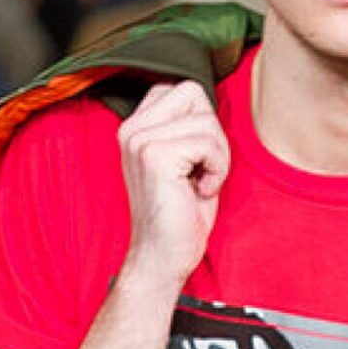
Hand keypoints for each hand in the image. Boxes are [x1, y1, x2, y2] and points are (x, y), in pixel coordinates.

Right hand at [117, 81, 228, 284]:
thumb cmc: (179, 215)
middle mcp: (130, 130)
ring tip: (198, 183)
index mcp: (134, 127)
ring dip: (216, 155)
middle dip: (211, 133)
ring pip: (206, 120)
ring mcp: (140, 141)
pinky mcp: (155, 157)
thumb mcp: (184, 160)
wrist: (162, 259)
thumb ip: (188, 125)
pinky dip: (217, 169)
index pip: (183, 89)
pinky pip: (209, 143)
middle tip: (199, 170)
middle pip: (195, 93)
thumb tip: (210, 99)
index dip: (201, 120)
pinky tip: (198, 192)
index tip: (192, 159)